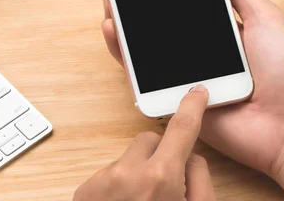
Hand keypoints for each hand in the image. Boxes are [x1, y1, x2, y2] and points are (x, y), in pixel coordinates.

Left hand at [73, 85, 215, 200]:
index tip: (196, 92)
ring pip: (128, 159)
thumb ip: (200, 180)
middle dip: (160, 155)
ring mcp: (102, 181)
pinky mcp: (84, 191)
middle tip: (164, 187)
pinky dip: (117, 187)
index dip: (193, 106)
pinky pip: (109, 174)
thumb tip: (188, 157)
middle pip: (150, 140)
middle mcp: (127, 173)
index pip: (182, 128)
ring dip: (137, 174)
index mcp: (161, 179)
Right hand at [101, 0, 283, 176]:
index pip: (183, 3)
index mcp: (218, 30)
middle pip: (158, 24)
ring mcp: (183, 74)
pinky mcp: (173, 98)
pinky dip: (123, 52)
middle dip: (136, 1)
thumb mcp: (266, 17)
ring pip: (143, 47)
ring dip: (123, 22)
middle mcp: (197, 51)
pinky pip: (141, 75)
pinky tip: (114, 30)